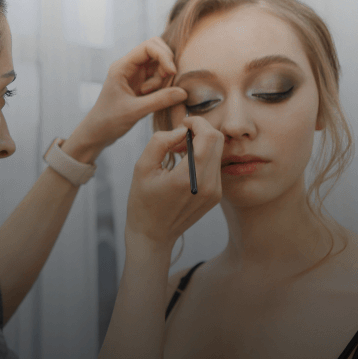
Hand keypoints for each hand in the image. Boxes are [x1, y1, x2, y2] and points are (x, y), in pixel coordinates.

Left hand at [64, 38, 186, 162]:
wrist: (97, 133)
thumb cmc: (109, 121)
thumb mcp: (135, 111)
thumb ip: (159, 100)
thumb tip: (184, 92)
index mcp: (122, 66)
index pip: (149, 46)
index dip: (164, 55)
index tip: (171, 73)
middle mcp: (129, 66)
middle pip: (156, 50)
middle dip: (165, 64)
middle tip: (164, 82)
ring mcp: (135, 75)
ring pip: (159, 65)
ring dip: (162, 78)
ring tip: (148, 95)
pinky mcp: (140, 84)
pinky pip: (158, 77)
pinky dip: (161, 86)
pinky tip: (151, 99)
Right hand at [124, 116, 223, 255]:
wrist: (152, 236)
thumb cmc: (142, 202)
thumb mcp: (141, 168)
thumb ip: (160, 142)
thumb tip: (181, 130)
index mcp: (188, 178)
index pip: (208, 136)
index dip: (197, 122)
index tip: (182, 124)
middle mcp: (208, 185)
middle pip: (218, 141)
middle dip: (201, 130)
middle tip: (180, 137)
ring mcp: (215, 192)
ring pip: (218, 152)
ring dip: (201, 144)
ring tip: (179, 152)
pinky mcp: (216, 196)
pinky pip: (215, 166)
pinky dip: (203, 158)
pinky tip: (185, 166)